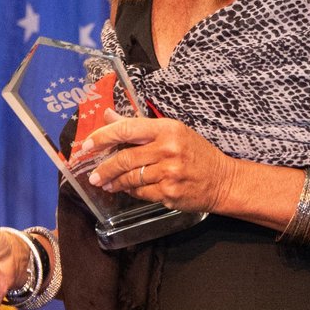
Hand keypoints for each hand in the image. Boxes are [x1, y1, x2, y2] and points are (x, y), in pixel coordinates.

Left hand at [79, 110, 236, 214]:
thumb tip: (108, 117)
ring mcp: (169, 173)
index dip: (102, 137)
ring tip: (106, 183)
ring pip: (130, 178)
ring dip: (114, 182)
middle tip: (94, 175)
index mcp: (166, 129)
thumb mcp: (171, 131)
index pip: (126, 129)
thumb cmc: (195, 153)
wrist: (223, 180)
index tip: (86, 146)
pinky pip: (140, 193)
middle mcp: (168, 149)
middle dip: (104, 168)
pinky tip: (128, 190)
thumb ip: (137, 125)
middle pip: (124, 158)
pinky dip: (131, 192)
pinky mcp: (170, 193)